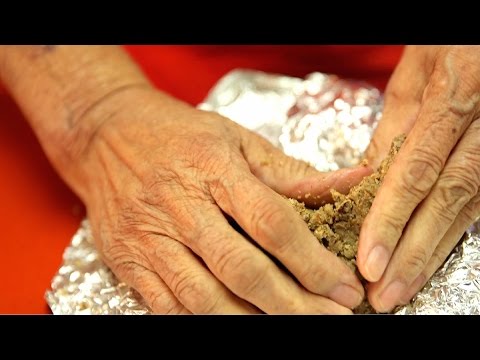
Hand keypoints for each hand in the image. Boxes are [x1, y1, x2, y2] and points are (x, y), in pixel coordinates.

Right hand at [79, 87, 370, 313]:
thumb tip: (348, 183)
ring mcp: (148, 237)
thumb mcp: (236, 139)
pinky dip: (206, 320)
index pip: (270, 223)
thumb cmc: (177, 134)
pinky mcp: (127, 259)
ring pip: (204, 297)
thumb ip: (289, 171)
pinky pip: (167, 305)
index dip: (313, 262)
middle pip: (242, 269)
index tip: (345, 286)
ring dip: (253, 320)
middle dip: (293, 303)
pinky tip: (240, 322)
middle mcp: (179, 205)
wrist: (105, 134)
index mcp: (213, 167)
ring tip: (293, 325)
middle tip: (334, 317)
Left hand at [359, 46, 479, 311]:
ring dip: (433, 253)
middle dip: (414, 253)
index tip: (369, 260)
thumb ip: (395, 125)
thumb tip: (367, 177)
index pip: (417, 169)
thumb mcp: (416, 71)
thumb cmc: (454, 40)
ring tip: (403, 287)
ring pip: (471, 207)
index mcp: (460, 90)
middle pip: (449, 199)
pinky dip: (455, 231)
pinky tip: (432, 256)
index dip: (392, 219)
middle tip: (384, 294)